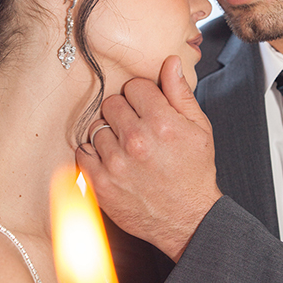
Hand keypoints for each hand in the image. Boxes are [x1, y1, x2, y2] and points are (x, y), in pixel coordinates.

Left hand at [76, 55, 221, 260]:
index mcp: (162, 123)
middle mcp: (136, 141)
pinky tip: (112, 161)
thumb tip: (170, 62)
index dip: (142, 96)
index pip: (134, 86)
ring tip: (126, 148)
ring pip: (96, 126)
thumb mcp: (200, 128)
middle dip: (124, 112)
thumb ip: (180, 93)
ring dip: (109, 134)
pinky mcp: (101, 184)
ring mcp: (116, 163)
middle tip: (136, 128)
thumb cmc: (195, 173)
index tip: (147, 108)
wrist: (188, 219)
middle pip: (112, 103)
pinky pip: (83, 152)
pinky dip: (93, 154)